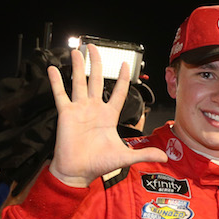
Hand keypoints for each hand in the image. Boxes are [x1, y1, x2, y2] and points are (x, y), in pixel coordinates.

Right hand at [46, 45, 167, 187]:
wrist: (78, 171)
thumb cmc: (99, 164)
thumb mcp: (125, 157)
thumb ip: (145, 154)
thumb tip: (165, 157)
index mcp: (109, 116)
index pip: (118, 92)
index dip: (122, 79)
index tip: (125, 64)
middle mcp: (94, 109)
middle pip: (96, 80)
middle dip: (97, 63)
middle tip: (95, 47)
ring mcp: (79, 109)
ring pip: (78, 82)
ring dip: (78, 66)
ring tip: (77, 51)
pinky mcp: (66, 113)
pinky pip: (60, 94)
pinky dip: (56, 82)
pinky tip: (53, 69)